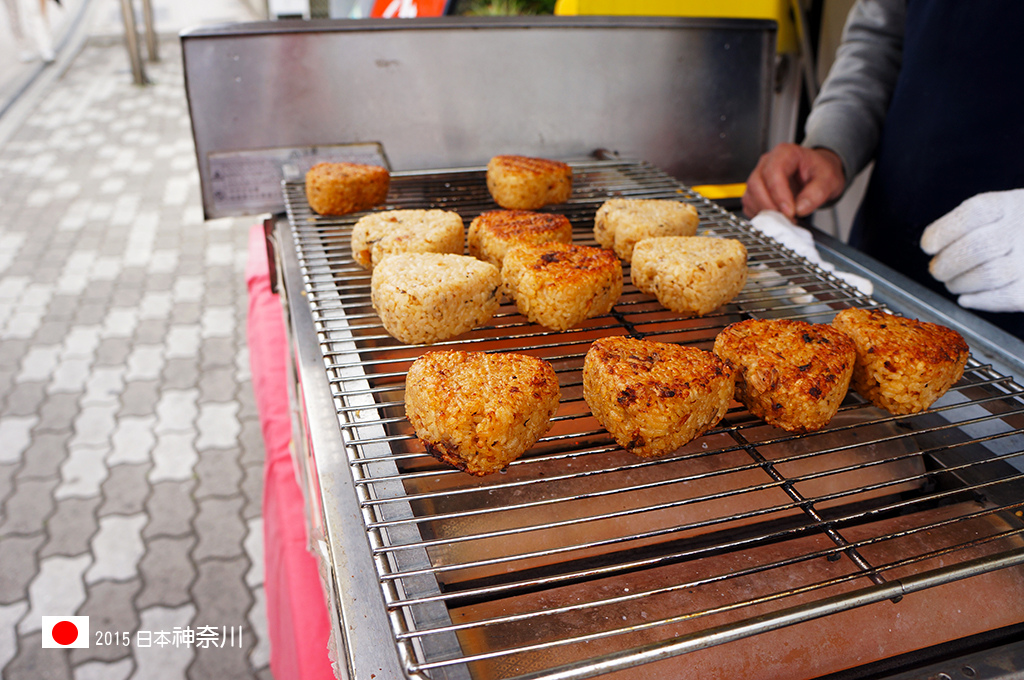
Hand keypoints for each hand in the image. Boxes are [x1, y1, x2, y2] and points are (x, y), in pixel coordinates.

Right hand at [742, 144, 845, 219]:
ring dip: (765, 212)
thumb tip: (800, 208)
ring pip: (750, 196)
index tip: (790, 211)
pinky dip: (760, 215)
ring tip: (785, 219)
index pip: (773, 172)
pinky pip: (749, 204)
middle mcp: (767, 163)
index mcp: (785, 153)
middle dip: (770, 206)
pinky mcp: (755, 191)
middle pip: (756, 184)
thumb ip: (817, 193)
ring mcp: (758, 176)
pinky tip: (776, 217)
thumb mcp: (829, 180)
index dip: (779, 194)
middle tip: (787, 218)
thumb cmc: (820, 172)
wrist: (817, 174)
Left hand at [921, 189, 1023, 312]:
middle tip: (938, 270)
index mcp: (1009, 205)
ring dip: (960, 283)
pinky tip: (968, 297)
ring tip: (955, 282)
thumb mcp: (1000, 211)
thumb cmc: (1017, 229)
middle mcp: (1022, 228)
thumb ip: (969, 224)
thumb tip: (932, 244)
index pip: (973, 213)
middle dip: (946, 264)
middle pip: (975, 247)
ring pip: (987, 275)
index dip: (944, 231)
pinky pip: (1004, 297)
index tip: (928, 246)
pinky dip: (978, 300)